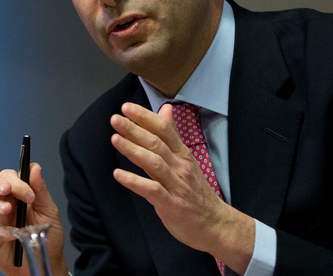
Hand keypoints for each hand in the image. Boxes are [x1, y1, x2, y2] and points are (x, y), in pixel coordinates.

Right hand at [0, 162, 68, 275]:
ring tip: (8, 210)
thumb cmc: (46, 238)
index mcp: (16, 195)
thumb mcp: (49, 212)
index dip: (16, 180)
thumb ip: (40, 190)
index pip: (7, 177)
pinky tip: (11, 235)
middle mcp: (2, 205)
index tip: (29, 193)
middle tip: (7, 189)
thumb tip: (34, 168)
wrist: (46, 264)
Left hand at [111, 102, 254, 271]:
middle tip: (115, 119)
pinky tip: (118, 175)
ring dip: (133, 150)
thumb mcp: (185, 159)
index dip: (145, 117)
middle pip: (156, 143)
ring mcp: (176, 185)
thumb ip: (171, 135)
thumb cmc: (196, 192)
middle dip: (134, 129)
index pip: (164, 130)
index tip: (127, 107)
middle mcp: (179, 167)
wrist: (217, 224)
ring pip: (154, 163)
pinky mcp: (171, 204)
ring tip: (115, 139)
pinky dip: (134, 181)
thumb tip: (165, 109)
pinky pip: (151, 190)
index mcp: (182, 154)